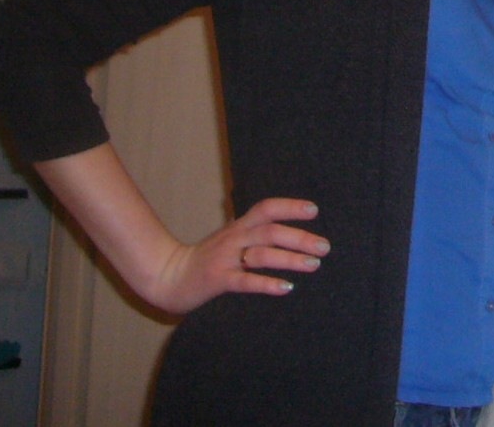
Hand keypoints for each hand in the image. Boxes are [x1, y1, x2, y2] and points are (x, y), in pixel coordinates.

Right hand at [140, 198, 328, 314]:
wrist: (169, 276)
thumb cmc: (208, 259)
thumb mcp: (231, 239)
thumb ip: (255, 233)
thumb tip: (291, 232)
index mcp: (239, 226)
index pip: (266, 208)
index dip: (290, 207)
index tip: (314, 210)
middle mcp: (234, 238)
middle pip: (270, 231)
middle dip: (300, 237)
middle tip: (324, 247)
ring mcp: (225, 259)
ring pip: (261, 255)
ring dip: (290, 259)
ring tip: (313, 265)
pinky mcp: (218, 280)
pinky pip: (245, 281)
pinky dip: (267, 284)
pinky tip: (286, 288)